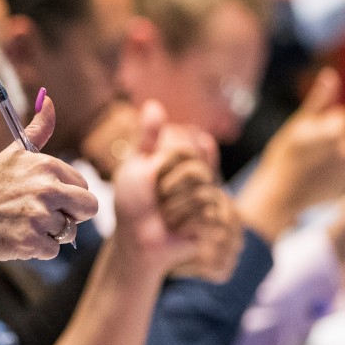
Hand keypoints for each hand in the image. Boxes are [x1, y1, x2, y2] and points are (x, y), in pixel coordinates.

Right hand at [0, 94, 98, 261]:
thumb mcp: (13, 154)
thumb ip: (38, 129)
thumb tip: (49, 99)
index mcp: (46, 165)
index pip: (83, 185)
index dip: (67, 195)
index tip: (44, 196)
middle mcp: (46, 188)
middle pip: (89, 208)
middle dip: (73, 214)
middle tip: (46, 215)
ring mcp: (39, 217)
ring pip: (70, 232)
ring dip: (51, 233)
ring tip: (24, 224)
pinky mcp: (32, 242)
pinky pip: (53, 250)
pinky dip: (38, 249)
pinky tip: (17, 237)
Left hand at [110, 101, 232, 271]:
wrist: (135, 240)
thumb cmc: (132, 204)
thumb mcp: (137, 166)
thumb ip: (149, 138)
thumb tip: (154, 104)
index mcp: (185, 163)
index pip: (191, 149)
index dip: (175, 159)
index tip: (158, 170)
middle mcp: (200, 179)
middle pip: (196, 169)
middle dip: (167, 185)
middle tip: (156, 200)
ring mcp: (208, 200)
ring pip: (200, 190)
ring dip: (172, 205)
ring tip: (164, 216)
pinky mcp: (212, 222)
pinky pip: (204, 210)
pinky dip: (182, 219)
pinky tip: (175, 229)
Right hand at [236, 69, 344, 239]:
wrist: (277, 197)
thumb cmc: (283, 157)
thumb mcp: (297, 124)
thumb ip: (319, 100)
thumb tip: (331, 74)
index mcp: (335, 132)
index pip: (343, 117)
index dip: (324, 124)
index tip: (307, 136)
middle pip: (344, 135)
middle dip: (330, 139)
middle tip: (307, 152)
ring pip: (344, 152)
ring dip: (331, 155)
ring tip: (308, 167)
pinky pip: (343, 170)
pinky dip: (332, 173)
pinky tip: (314, 178)